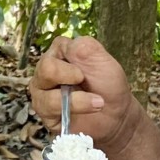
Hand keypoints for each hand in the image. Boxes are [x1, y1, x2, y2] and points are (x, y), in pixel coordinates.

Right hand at [29, 35, 139, 150]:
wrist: (117, 115)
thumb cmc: (108, 85)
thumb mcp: (103, 60)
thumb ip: (85, 47)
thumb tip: (68, 44)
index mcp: (59, 53)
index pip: (57, 47)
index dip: (74, 59)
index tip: (86, 68)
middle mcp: (46, 72)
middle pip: (45, 69)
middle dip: (70, 77)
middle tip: (85, 82)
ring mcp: (42, 93)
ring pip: (47, 95)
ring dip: (77, 100)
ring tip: (97, 102)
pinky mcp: (45, 114)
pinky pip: (49, 111)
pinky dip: (74, 110)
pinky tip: (88, 110)